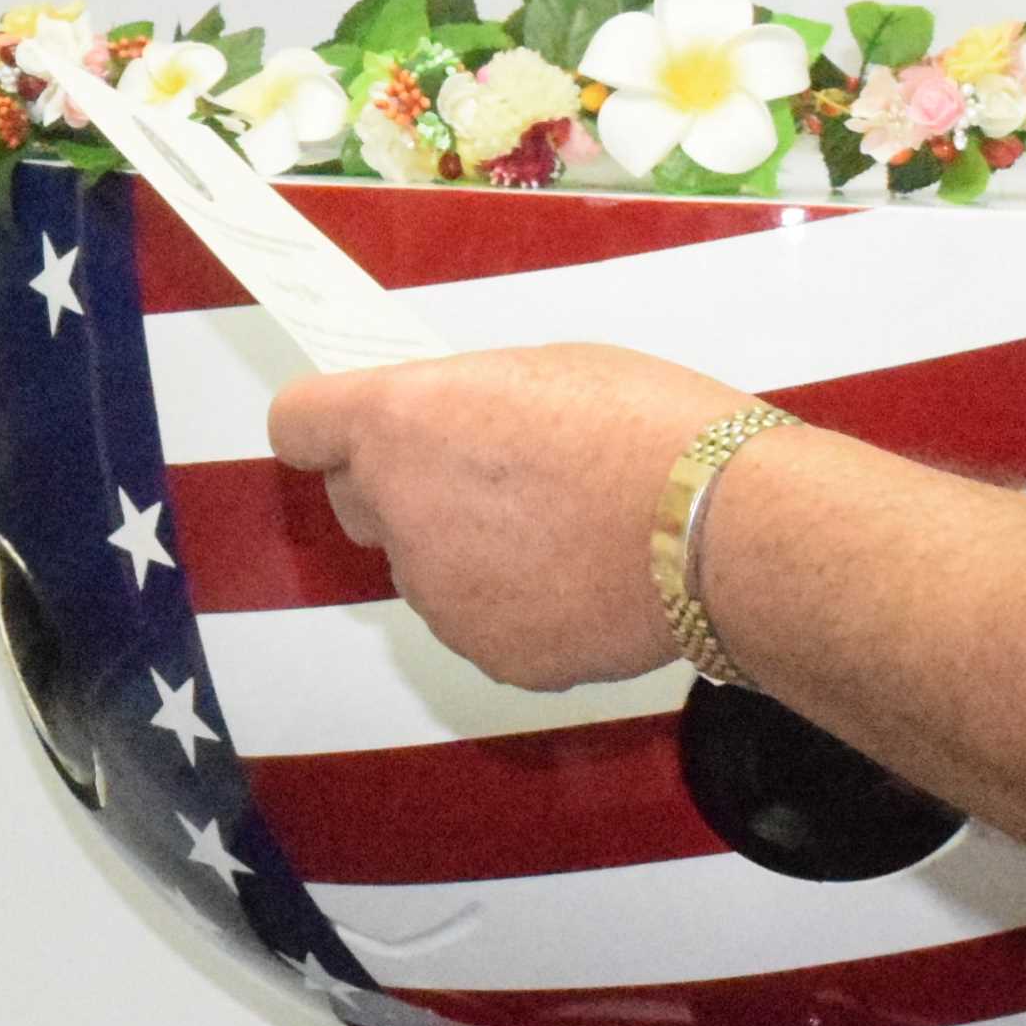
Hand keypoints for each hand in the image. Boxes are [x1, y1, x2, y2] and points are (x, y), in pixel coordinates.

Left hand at [267, 342, 754, 688]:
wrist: (726, 527)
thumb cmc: (650, 427)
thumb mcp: (541, 370)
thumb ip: (463, 408)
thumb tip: (450, 436)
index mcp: (401, 423)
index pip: (299, 424)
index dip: (329, 424)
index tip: (358, 427)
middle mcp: (401, 513)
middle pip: (358, 502)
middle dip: (402, 489)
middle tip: (488, 475)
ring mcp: (441, 595)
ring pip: (426, 569)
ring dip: (468, 552)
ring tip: (565, 531)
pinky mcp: (490, 654)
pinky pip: (482, 623)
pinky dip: (518, 607)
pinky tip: (586, 580)